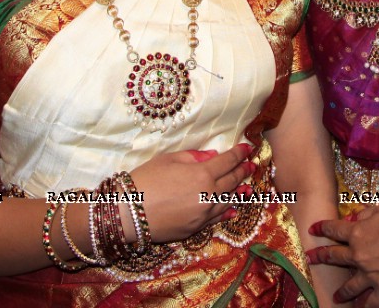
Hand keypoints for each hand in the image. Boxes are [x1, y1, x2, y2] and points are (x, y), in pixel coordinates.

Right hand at [126, 143, 256, 242]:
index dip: (239, 153)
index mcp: (202, 174)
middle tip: (251, 166)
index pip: (227, 161)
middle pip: (231, 181)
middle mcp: (208, 195)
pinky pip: (216, 219)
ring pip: (227, 201)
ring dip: (239, 192)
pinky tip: (233, 209)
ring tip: (248, 187)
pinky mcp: (195, 229)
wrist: (128, 213)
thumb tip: (212, 157)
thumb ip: (194, 157)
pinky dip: (226, 212)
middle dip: (242, 171)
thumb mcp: (168, 159)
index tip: (247, 148)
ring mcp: (203, 214)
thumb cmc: (145, 180)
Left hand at [307, 206, 378, 306]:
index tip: (313, 229)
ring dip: (341, 291)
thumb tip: (353, 219)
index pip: (333, 229)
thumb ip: (365, 214)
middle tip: (309, 259)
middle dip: (319, 257)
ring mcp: (370, 275)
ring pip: (349, 286)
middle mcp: (359, 255)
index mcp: (357, 233)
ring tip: (335, 296)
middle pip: (334, 257)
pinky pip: (371, 303)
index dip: (322, 228)